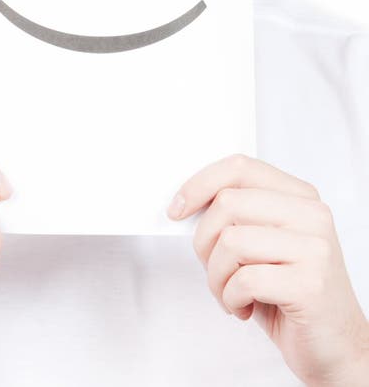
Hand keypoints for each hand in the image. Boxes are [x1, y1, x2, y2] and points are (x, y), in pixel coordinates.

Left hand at [166, 153, 368, 385]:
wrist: (337, 346)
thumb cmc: (292, 295)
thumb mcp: (265, 244)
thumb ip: (239, 216)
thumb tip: (188, 203)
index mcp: (300, 197)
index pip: (241, 167)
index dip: (200, 184)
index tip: (178, 208)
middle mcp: (312, 216)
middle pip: (228, 203)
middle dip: (204, 242)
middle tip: (213, 269)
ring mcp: (315, 249)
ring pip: (231, 241)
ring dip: (216, 277)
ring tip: (230, 293)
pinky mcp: (310, 285)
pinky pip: (244, 280)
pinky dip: (231, 299)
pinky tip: (244, 308)